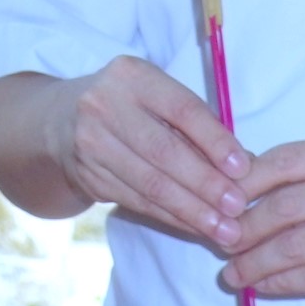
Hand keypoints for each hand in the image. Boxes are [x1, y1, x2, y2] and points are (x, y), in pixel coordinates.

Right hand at [35, 56, 249, 250]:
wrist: (60, 122)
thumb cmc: (129, 107)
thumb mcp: (158, 97)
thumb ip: (198, 125)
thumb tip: (245, 165)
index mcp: (131, 75)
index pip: (181, 109)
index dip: (215, 141)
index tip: (243, 169)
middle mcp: (103, 105)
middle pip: (164, 151)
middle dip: (206, 184)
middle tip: (238, 208)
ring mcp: (90, 142)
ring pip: (151, 184)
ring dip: (192, 211)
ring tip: (225, 230)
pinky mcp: (88, 176)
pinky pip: (138, 202)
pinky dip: (172, 218)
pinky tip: (197, 227)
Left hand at [221, 137, 304, 305]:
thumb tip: (240, 188)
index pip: (282, 162)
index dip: (241, 184)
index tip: (217, 200)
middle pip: (282, 209)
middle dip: (242, 229)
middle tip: (219, 242)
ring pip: (294, 248)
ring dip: (254, 263)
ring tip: (232, 272)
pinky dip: (281, 283)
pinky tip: (263, 285)